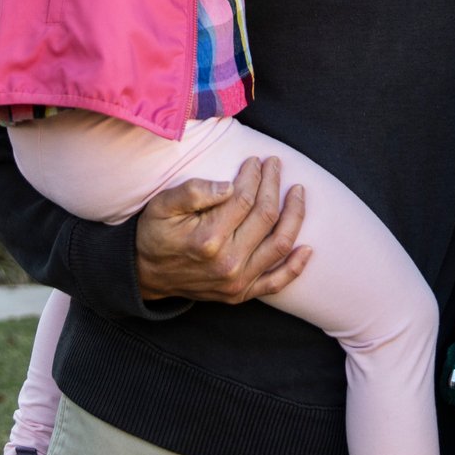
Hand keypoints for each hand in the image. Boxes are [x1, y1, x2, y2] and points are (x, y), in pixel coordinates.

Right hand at [135, 155, 311, 302]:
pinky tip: (308, 248)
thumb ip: (194, 191)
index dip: (254, 175)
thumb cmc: (155, 234)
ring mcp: (237, 281)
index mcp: (208, 238)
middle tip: (276, 165)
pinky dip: (296, 266)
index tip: (256, 161)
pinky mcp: (241, 293)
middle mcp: (227, 262)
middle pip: (266, 216)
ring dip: (294, 215)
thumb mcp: (163, 205)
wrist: (146, 274)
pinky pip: (277, 282)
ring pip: (279, 244)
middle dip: (274, 185)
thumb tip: (230, 185)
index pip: (245, 198)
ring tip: (298, 192)